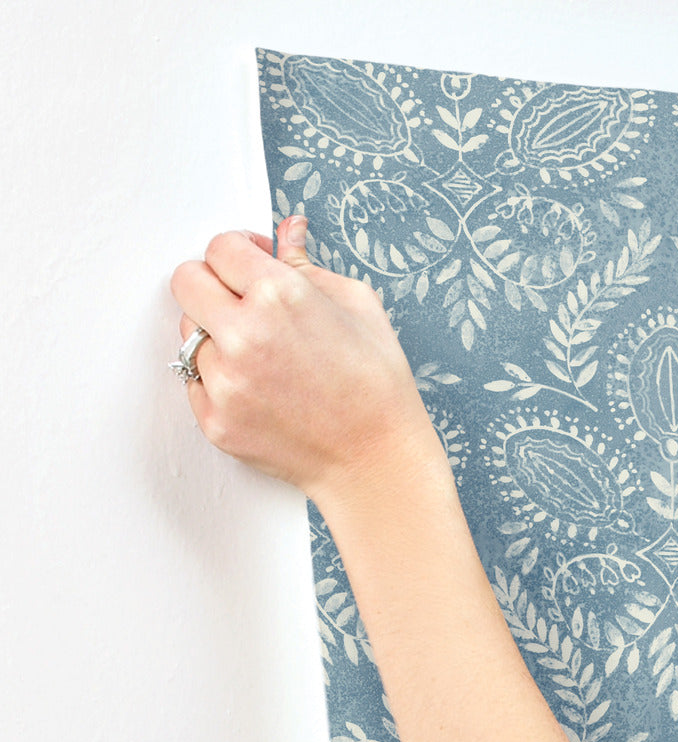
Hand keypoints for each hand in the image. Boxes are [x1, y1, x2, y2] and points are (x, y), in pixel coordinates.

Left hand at [170, 217, 436, 504]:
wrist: (377, 460)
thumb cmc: (377, 386)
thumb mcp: (359, 307)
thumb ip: (309, 265)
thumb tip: (287, 232)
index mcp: (280, 296)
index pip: (219, 248)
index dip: (238, 251)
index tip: (250, 264)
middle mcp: (244, 335)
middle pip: (186, 282)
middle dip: (212, 284)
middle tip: (242, 302)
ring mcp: (225, 382)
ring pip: (189, 335)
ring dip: (217, 337)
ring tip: (263, 357)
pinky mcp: (216, 421)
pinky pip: (195, 382)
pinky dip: (220, 381)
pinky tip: (261, 389)